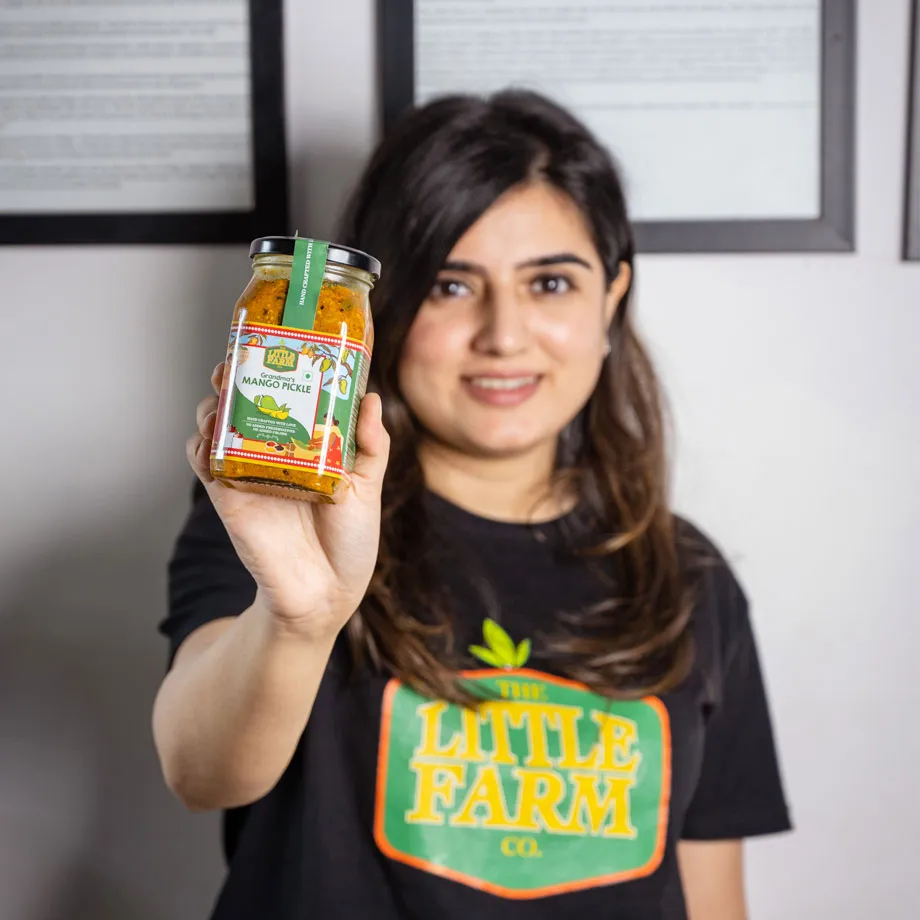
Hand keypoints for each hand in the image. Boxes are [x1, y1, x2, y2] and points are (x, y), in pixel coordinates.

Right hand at [187, 363, 389, 639]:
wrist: (326, 593)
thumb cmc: (351, 540)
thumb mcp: (368, 487)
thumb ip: (371, 446)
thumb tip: (371, 398)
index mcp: (308, 444)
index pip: (288, 397)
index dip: (277, 369)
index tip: (277, 342)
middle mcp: (275, 452)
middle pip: (245, 402)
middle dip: (236, 375)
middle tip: (239, 358)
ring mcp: (249, 472)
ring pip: (218, 425)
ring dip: (214, 402)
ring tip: (223, 386)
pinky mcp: (229, 497)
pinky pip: (204, 463)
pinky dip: (200, 443)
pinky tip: (209, 431)